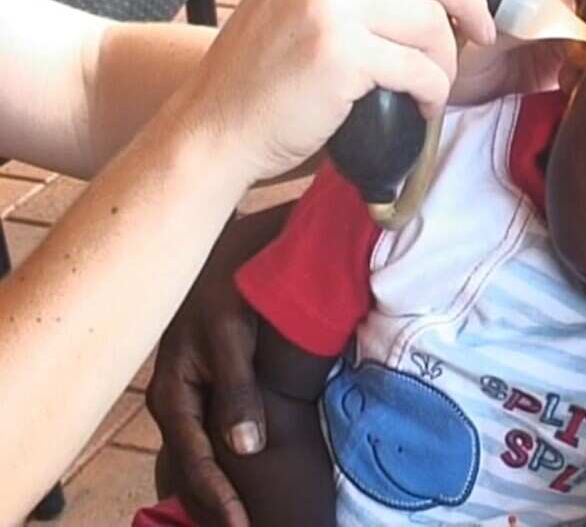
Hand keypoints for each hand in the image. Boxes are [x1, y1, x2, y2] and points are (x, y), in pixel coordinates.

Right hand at [146, 207, 286, 526]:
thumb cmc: (225, 284)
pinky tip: (250, 477)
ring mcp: (190, 393)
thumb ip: (237, 388)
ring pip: (203, 455)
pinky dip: (230, 461)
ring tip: (252, 518)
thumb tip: (246, 447)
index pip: (195, 463)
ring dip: (224, 487)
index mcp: (173, 395)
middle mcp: (176, 400)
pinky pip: (213, 434)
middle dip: (216, 504)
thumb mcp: (229, 332)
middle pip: (194, 469)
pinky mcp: (209, 382)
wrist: (222, 245)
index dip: (218, 499)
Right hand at [179, 0, 522, 183]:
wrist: (217, 124)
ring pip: (432, 21)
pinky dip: (432, 92)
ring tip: (432, 85)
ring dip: (447, 61)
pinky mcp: (341, 52)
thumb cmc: (268, 73)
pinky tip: (420, 107)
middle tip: (485, 31)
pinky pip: (421, 68)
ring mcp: (329, 3)